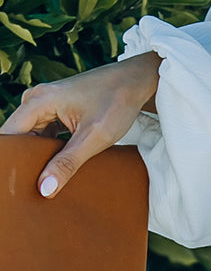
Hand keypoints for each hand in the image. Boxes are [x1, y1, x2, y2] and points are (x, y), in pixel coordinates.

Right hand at [0, 52, 161, 197]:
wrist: (138, 81)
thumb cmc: (118, 102)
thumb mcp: (95, 138)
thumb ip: (67, 163)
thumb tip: (44, 189)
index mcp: (38, 101)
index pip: (8, 138)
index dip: (10, 162)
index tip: (16, 184)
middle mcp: (36, 100)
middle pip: (17, 138)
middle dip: (22, 162)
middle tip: (30, 188)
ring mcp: (45, 104)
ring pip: (29, 138)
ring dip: (35, 157)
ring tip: (43, 181)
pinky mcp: (55, 110)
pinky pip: (41, 134)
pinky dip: (46, 150)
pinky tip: (54, 168)